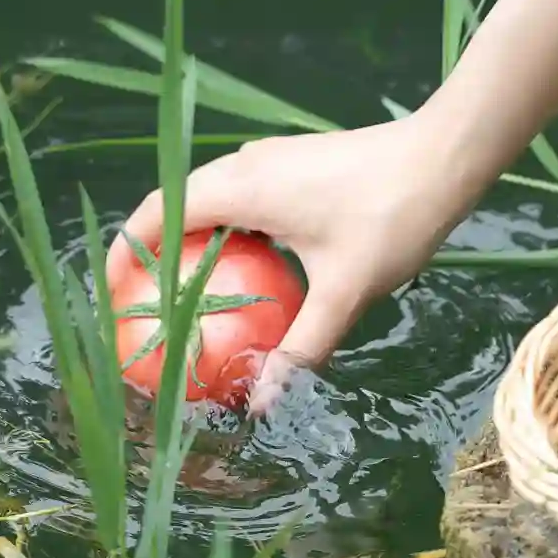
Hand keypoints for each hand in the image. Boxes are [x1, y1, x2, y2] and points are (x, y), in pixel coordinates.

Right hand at [117, 114, 477, 401]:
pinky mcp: (293, 166)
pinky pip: (241, 202)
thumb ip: (301, 347)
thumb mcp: (346, 291)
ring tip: (187, 302)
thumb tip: (262, 402)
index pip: (156, 213)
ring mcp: (270, 161)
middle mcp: (245, 166)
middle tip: (146, 311)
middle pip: (175, 208)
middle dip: (154, 258)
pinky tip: (249, 280)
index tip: (111, 297)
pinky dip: (228, 238)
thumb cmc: (393, 215)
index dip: (124, 253)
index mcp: (241, 186)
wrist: (446, 155)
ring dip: (193, 247)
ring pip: (210, 204)